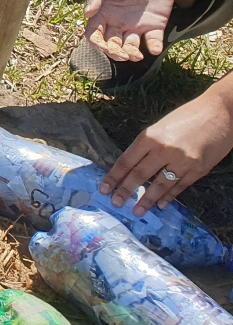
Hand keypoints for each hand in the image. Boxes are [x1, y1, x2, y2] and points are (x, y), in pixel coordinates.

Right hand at [82, 0, 181, 62]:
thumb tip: (87, 13)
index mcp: (103, 12)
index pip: (94, 33)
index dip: (97, 42)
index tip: (103, 46)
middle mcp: (118, 22)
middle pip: (111, 44)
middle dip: (114, 52)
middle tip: (122, 54)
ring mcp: (136, 25)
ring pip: (130, 46)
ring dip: (131, 54)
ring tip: (136, 56)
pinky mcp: (155, 25)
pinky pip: (154, 40)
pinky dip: (154, 47)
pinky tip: (154, 49)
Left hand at [98, 81, 232, 212]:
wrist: (221, 113)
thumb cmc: (188, 116)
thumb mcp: (161, 127)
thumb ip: (148, 145)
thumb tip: (133, 165)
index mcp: (150, 137)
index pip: (126, 161)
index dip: (114, 177)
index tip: (104, 189)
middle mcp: (164, 150)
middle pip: (140, 175)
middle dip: (126, 191)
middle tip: (116, 203)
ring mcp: (183, 162)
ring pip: (159, 185)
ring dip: (147, 200)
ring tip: (137, 211)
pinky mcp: (199, 170)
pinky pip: (180, 186)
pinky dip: (169, 197)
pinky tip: (161, 205)